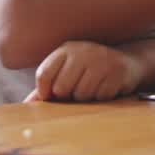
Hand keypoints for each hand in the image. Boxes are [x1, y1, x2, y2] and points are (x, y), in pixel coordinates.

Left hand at [23, 41, 144, 102]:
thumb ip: (46, 87)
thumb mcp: (67, 71)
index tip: (51, 97)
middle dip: (68, 96)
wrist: (128, 62)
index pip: (44, 74)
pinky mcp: (117, 71)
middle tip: (78, 90)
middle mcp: (83, 51)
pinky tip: (106, 87)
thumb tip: (26, 105)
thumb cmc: (90, 70)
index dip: (44, 91)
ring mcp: (102, 59)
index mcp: (66, 49)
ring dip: (87, 98)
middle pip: (61, 88)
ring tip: (94, 87)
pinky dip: (102, 98)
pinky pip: (101, 96)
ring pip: (82, 95)